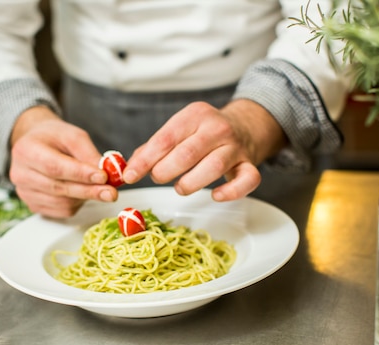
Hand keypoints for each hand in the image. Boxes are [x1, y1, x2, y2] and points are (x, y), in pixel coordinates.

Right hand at [9, 106, 117, 217]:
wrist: (35, 144)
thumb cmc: (53, 138)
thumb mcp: (72, 135)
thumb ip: (88, 153)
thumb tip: (105, 174)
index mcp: (26, 151)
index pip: (55, 167)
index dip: (80, 174)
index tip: (103, 177)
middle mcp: (21, 174)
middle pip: (58, 188)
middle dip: (89, 191)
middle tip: (111, 192)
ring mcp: (25, 193)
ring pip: (62, 203)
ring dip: (84, 197)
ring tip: (97, 187)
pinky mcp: (33, 205)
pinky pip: (61, 211)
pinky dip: (77, 204)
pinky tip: (81, 192)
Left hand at [122, 99, 285, 200]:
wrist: (244, 125)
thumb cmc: (203, 132)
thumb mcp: (179, 129)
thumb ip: (154, 147)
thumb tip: (129, 168)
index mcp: (195, 115)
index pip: (165, 139)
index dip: (145, 160)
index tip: (130, 176)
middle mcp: (217, 128)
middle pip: (187, 154)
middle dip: (165, 171)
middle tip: (158, 178)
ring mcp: (235, 146)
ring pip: (213, 167)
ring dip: (190, 183)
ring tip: (180, 187)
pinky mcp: (249, 164)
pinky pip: (247, 180)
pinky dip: (230, 192)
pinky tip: (215, 195)